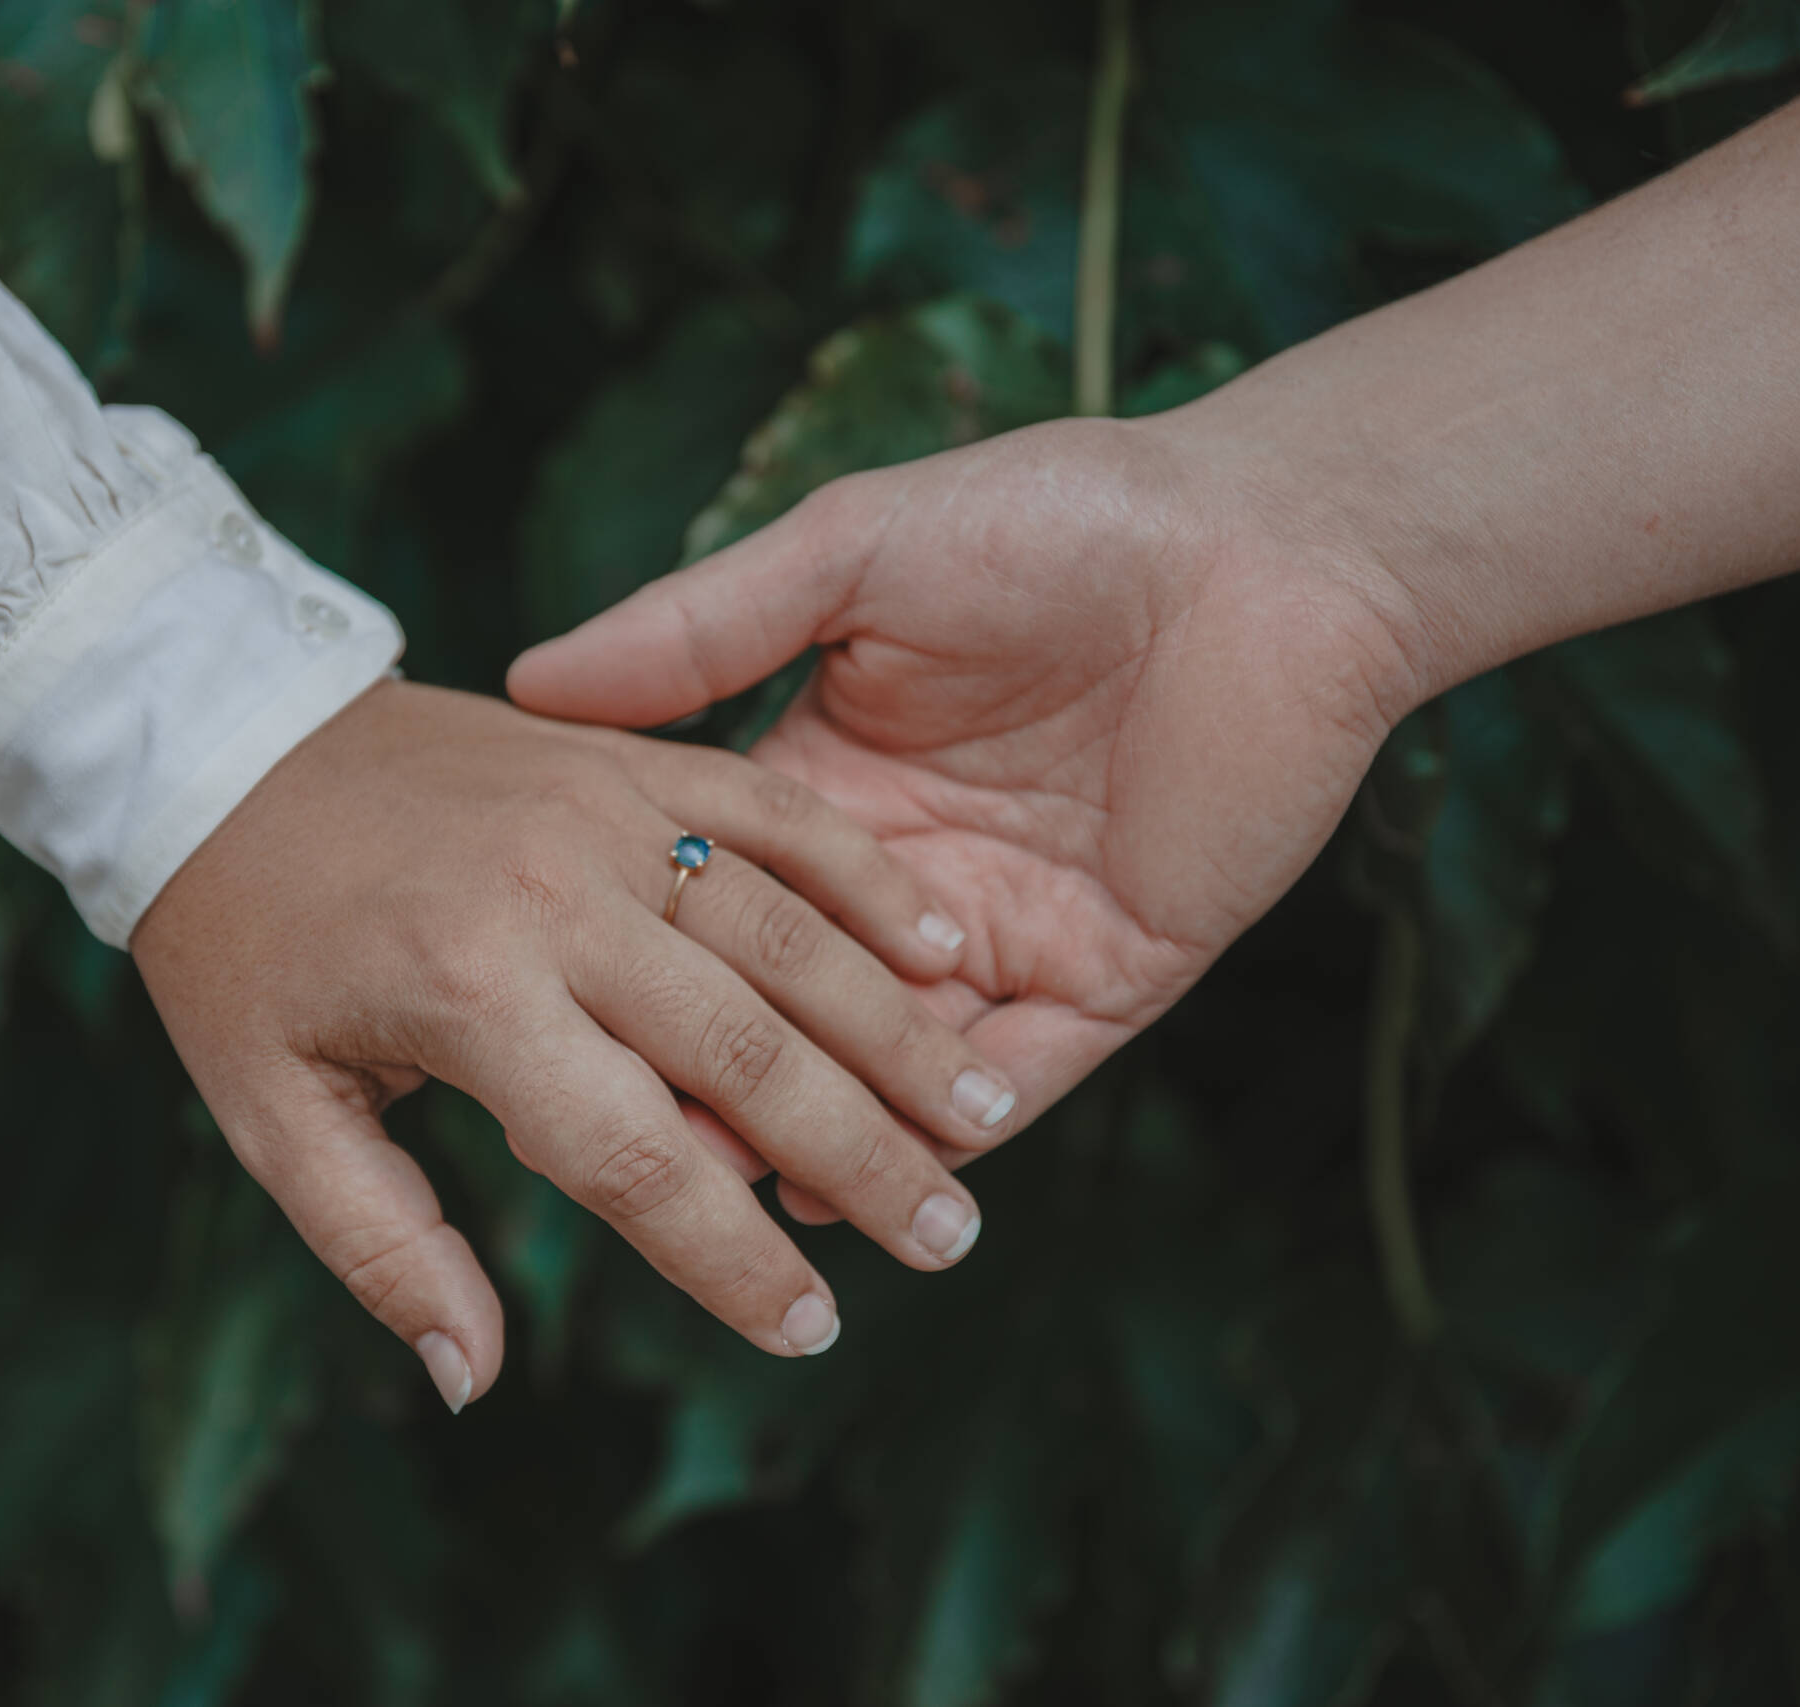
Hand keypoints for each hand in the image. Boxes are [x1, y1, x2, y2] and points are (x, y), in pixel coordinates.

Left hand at [130, 681, 1018, 1409]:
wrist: (218, 735)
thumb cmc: (240, 942)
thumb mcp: (271, 1111)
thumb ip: (382, 1245)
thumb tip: (471, 1382)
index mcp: (467, 995)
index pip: (636, 1157)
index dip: (729, 1258)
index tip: (809, 1330)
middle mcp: (556, 899)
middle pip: (746, 1050)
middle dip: (862, 1154)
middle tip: (951, 1237)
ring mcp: (604, 814)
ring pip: (787, 936)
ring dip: (894, 1031)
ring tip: (983, 1112)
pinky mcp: (625, 758)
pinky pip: (771, 813)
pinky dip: (863, 877)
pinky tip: (940, 945)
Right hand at [507, 417, 1423, 1211]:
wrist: (1266, 545)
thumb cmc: (1059, 517)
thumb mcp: (851, 552)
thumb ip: (699, 627)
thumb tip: (533, 681)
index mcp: (834, 784)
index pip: (715, 903)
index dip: (641, 965)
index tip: (548, 1027)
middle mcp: (910, 876)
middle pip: (794, 1008)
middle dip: (718, 1082)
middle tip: (619, 1152)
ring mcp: (1010, 932)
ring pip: (896, 1067)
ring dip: (824, 1137)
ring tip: (729, 1205)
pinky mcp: (1112, 973)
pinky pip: (1020, 1079)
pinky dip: (952, 1136)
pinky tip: (874, 1189)